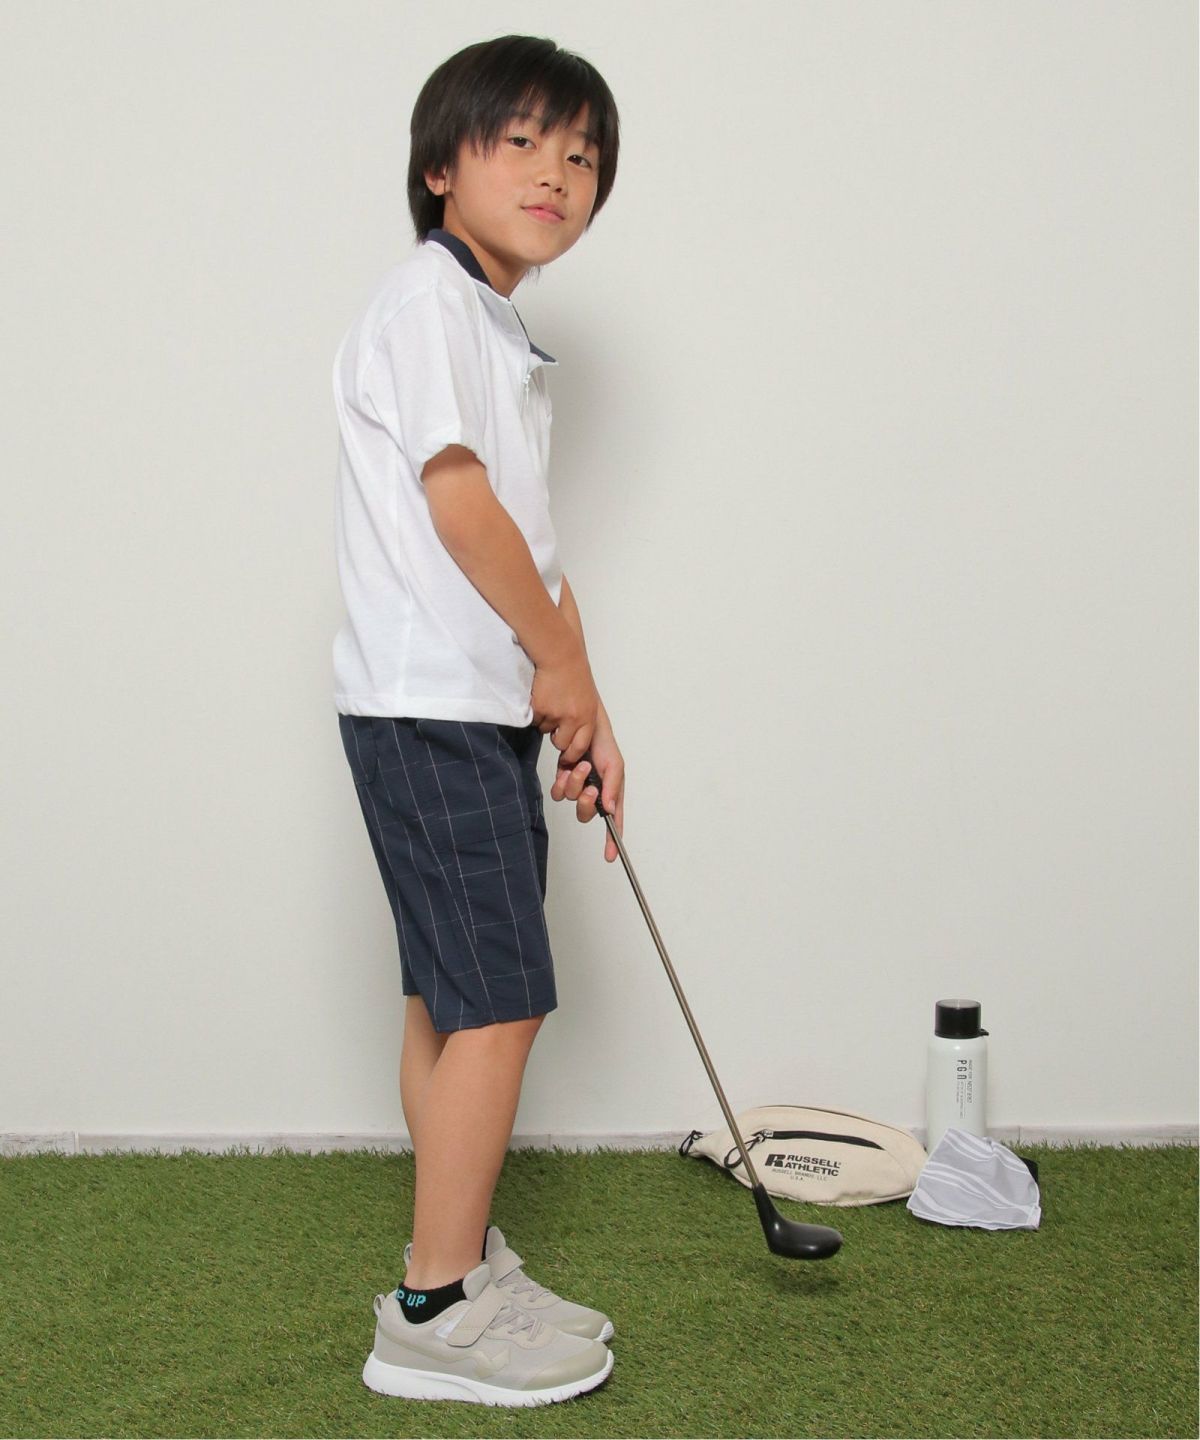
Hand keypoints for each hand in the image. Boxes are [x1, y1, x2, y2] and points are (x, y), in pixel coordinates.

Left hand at [549, 711, 624, 862]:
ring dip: (574, 783)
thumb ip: (613, 787)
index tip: (610, 855)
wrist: (581, 724)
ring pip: (570, 800)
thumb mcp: (614, 764)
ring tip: (579, 765)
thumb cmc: (603, 743)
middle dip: (586, 801)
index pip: (613, 820)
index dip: (612, 839)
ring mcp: (577, 786)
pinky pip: (558, 792)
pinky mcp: (562, 779)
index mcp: (610, 792)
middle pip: (586, 813)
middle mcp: (594, 793)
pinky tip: (565, 768)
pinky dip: (561, 781)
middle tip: (590, 786)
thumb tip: (611, 810)